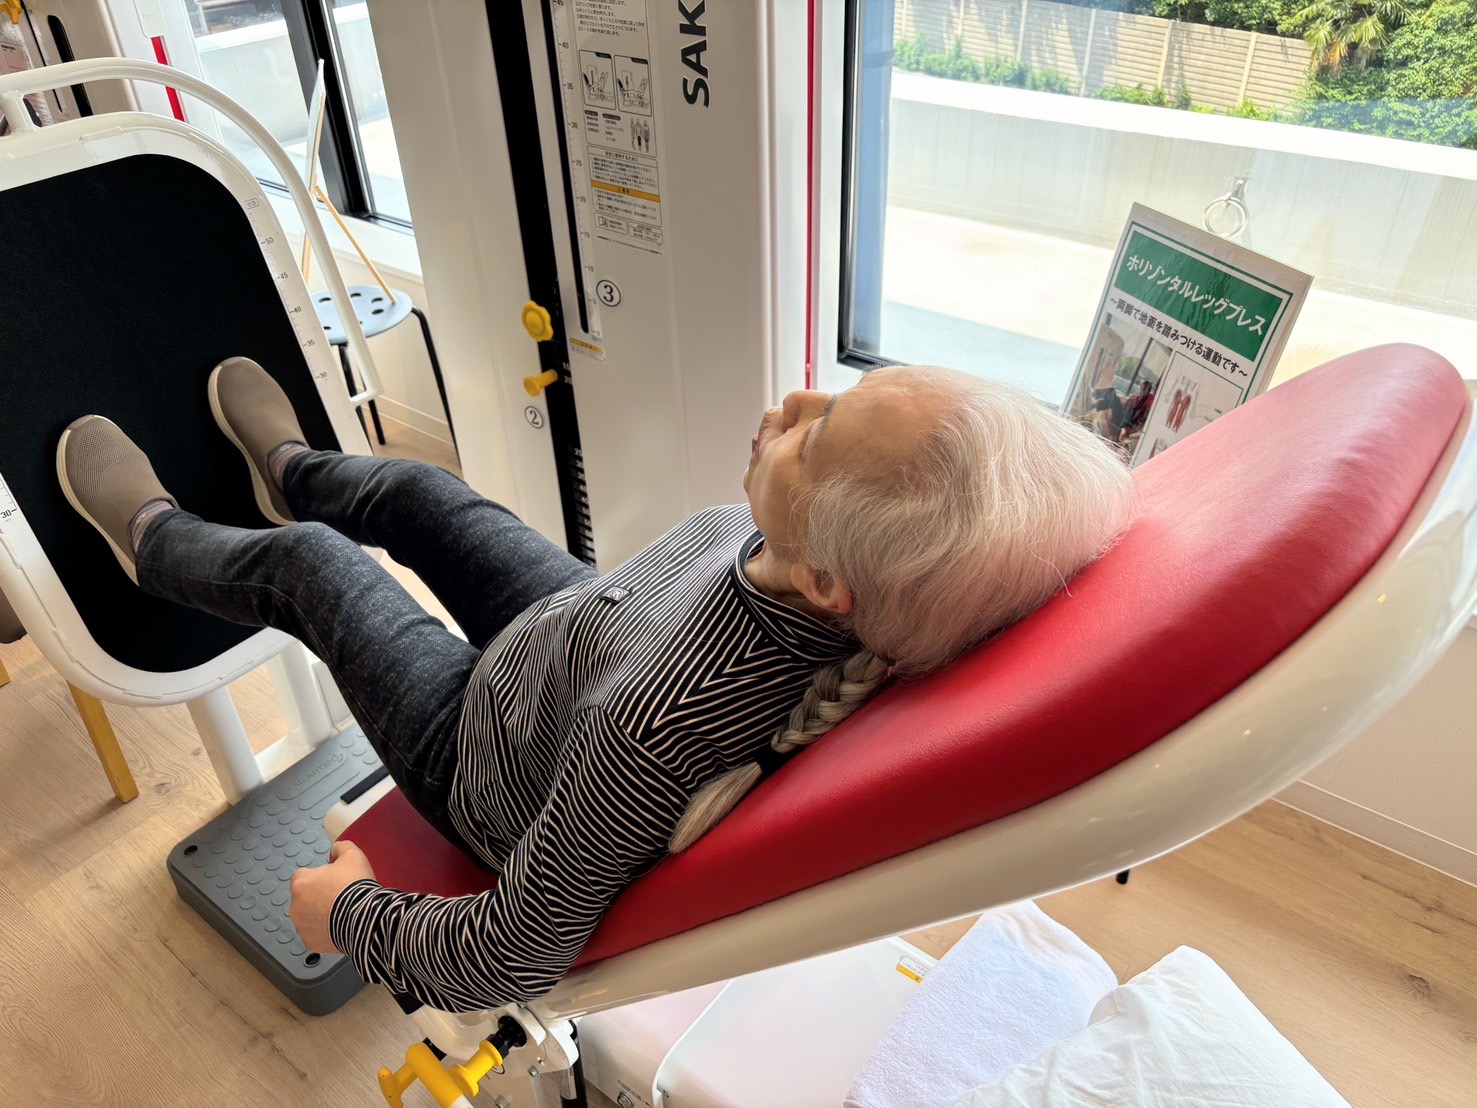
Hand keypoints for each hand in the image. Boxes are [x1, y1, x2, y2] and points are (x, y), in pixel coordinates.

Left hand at [289, 839, 376, 953]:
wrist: (365, 918)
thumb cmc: (355, 885)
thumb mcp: (354, 855)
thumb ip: (341, 847)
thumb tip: (335, 849)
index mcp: (301, 883)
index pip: (302, 875)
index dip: (317, 876)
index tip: (332, 879)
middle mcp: (295, 906)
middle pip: (304, 898)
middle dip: (317, 897)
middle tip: (339, 897)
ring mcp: (301, 927)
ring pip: (308, 917)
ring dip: (319, 914)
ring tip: (342, 913)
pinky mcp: (310, 943)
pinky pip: (315, 934)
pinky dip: (324, 931)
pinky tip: (340, 927)